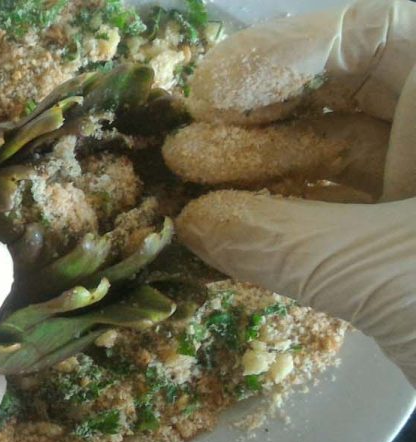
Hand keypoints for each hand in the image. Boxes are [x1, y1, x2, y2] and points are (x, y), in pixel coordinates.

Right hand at [173, 0, 415, 383]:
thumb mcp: (390, 271)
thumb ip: (282, 242)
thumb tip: (191, 224)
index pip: (370, 35)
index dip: (284, 55)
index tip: (210, 98)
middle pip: (337, 94)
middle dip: (256, 124)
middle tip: (183, 153)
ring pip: (329, 163)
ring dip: (255, 182)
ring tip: (187, 203)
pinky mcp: (404, 253)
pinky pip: (331, 223)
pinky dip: (278, 231)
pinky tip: (221, 241)